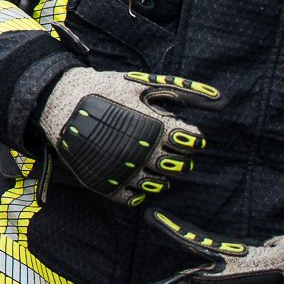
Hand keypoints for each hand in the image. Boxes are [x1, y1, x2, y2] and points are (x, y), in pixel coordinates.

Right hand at [38, 66, 219, 206]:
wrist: (61, 102)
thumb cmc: (106, 90)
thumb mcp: (145, 85)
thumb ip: (185, 92)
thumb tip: (222, 100)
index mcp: (156, 128)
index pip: (193, 143)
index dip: (190, 137)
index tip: (179, 133)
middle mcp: (143, 153)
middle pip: (180, 166)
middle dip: (178, 156)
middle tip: (164, 146)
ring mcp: (125, 171)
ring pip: (159, 185)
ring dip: (161, 175)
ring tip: (149, 160)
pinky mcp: (107, 184)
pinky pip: (134, 198)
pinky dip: (139, 190)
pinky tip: (134, 174)